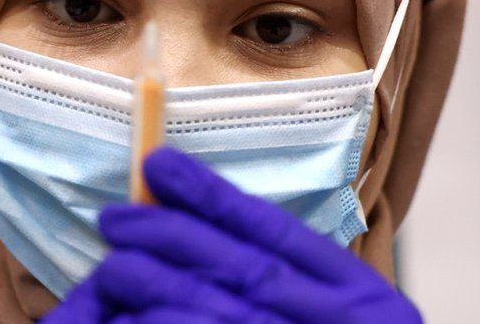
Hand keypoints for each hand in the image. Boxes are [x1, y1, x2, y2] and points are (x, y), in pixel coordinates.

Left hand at [92, 147, 422, 323]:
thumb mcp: (342, 317)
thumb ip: (299, 285)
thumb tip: (211, 232)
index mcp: (366, 299)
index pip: (276, 234)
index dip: (212, 197)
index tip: (162, 169)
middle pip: (241, 268)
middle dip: (173, 235)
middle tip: (117, 217)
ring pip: (218, 312)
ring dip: (159, 283)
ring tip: (113, 262)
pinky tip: (135, 317)